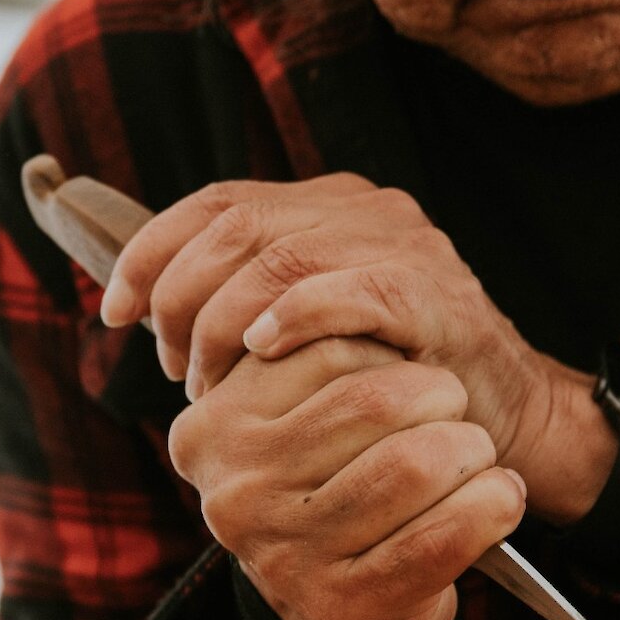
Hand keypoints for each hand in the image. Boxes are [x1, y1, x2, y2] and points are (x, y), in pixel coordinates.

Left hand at [100, 175, 615, 524]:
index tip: (112, 310)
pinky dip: (293, 316)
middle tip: (176, 367)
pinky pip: (349, 289)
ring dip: (224, 322)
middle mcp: (360, 208)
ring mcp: (400, 243)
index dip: (151, 252)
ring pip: (277, 255)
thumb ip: (245, 302)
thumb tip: (145, 311)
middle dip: (180, 295)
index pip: (216, 201)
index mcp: (326, 205)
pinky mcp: (430, 292)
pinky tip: (261, 351)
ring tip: (212, 381)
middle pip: (234, 223)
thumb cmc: (392, 381)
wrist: (506, 417)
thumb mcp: (308, 331)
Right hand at [167, 334, 527, 619]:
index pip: (325, 347)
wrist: (349, 598)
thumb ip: (312, 348)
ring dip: (472, 451)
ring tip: (476, 455)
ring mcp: (284, 557)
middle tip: (455, 411)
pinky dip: (493, 505)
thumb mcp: (302, 408)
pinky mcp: (342, 609)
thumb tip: (338, 295)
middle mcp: (235, 493)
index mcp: (212, 427)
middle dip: (442, 397)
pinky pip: (445, 535)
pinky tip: (499, 498)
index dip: (392, 353)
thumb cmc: (338, 479)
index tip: (408, 374)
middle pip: (376, 400)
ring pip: (416, 463)